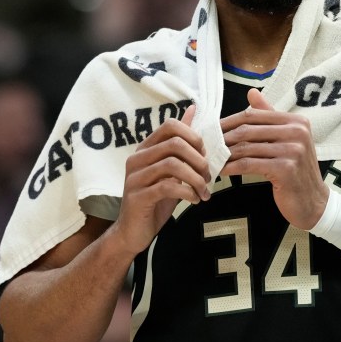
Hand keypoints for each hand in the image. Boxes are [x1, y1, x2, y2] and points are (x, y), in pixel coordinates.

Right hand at [111, 105, 210, 254]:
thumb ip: (180, 142)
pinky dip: (187, 192)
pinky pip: (167, 186)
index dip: (193, 136)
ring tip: (204, 190)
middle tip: (208, 175)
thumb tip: (193, 109)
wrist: (132, 232)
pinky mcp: (138, 196)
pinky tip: (195, 199)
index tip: (204, 154)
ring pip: (173, 165)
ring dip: (196, 178)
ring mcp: (135, 177)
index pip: (170, 125)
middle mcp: (137, 159)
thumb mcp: (170, 170)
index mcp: (145, 149)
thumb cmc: (154, 199)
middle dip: (199, 158)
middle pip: (174, 143)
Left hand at [220, 88, 328, 229]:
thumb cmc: (295, 171)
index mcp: (296, 121)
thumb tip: (251, 92)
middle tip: (206, 143)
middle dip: (223, 137)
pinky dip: (231, 167)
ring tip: (210, 157)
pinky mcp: (285, 168)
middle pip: (248, 130)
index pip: (254, 115)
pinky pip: (249, 164)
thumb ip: (270, 116)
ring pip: (246, 147)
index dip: (230, 121)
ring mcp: (292, 150)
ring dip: (224, 154)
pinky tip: (221, 170)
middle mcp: (297, 132)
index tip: (213, 128)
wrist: (312, 201)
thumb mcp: (286, 139)